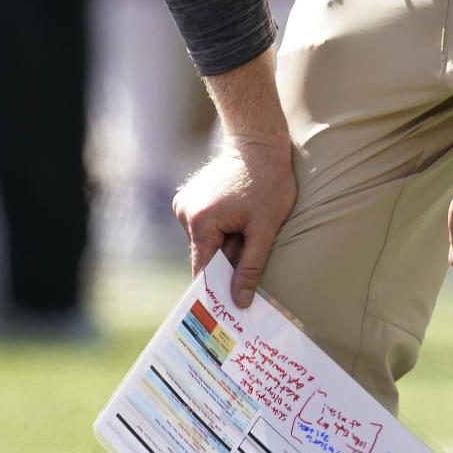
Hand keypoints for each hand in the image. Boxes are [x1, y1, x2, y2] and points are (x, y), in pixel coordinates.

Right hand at [172, 140, 296, 307]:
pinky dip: (221, 229)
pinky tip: (239, 213)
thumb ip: (251, 267)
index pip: (203, 269)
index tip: (224, 310)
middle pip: (205, 255)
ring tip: (248, 223)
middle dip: (227, 259)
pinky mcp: (190, 197)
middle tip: (250, 256)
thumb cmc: (268, 182)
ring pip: (206, 241)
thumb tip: (239, 302)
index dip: (216, 288)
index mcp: (200, 222)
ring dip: (226, 242)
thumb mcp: (265, 228)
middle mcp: (184, 212)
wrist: (260, 142)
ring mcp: (184, 203)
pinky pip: (205, 226)